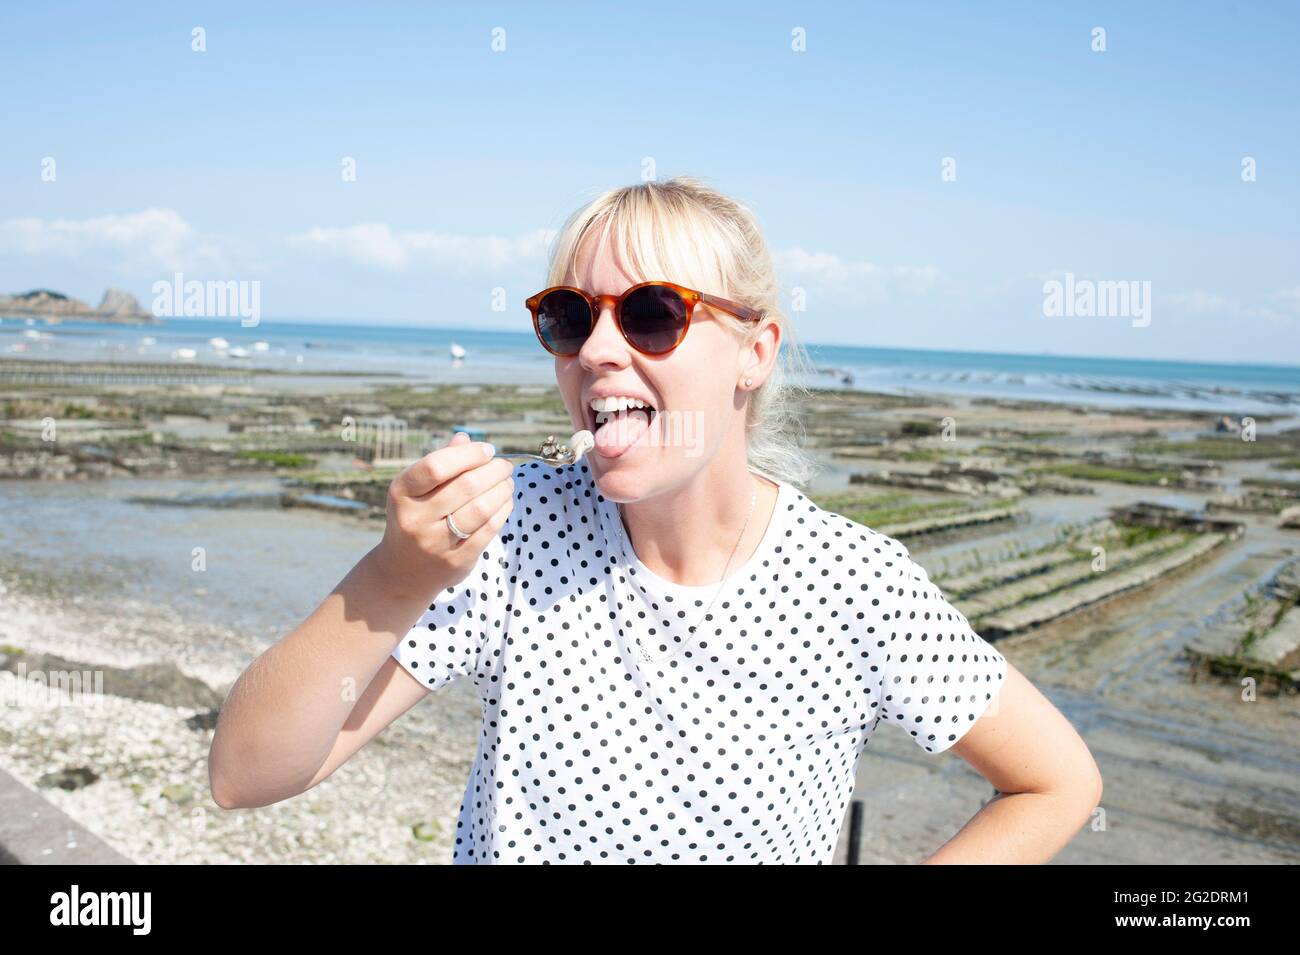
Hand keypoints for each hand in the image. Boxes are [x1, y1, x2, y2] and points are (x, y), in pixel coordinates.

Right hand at [370, 432, 514, 598]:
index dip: (469, 454)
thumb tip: (466, 439)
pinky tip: (505, 501)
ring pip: (481, 508)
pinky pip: (488, 530)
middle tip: (504, 465)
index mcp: (402, 492)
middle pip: (466, 486)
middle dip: (494, 470)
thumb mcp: (417, 489)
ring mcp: (435, 542)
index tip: (487, 450)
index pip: (436, 466)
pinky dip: (503, 511)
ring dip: (502, 490)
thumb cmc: (417, 516)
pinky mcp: (456, 561)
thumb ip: (441, 463)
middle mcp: (415, 518)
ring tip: (508, 482)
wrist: (403, 571)